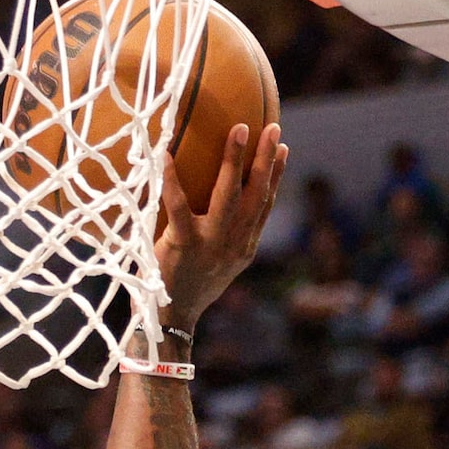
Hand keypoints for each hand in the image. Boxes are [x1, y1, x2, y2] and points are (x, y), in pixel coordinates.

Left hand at [154, 122, 286, 329]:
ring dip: (235, 161)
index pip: (265, 205)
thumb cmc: (189, 288)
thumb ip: (224, 236)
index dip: (276, 175)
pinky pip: (178, 207)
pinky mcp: (184, 246)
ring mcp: (211, 244)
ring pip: (229, 196)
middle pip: (257, 195)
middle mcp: (234, 243)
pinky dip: (172, 179)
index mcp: (244, 247)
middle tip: (272, 127)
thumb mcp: (218, 264)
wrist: (171, 321)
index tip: (283, 147)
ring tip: (238, 129)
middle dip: (266, 160)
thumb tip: (219, 203)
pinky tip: (166, 155)